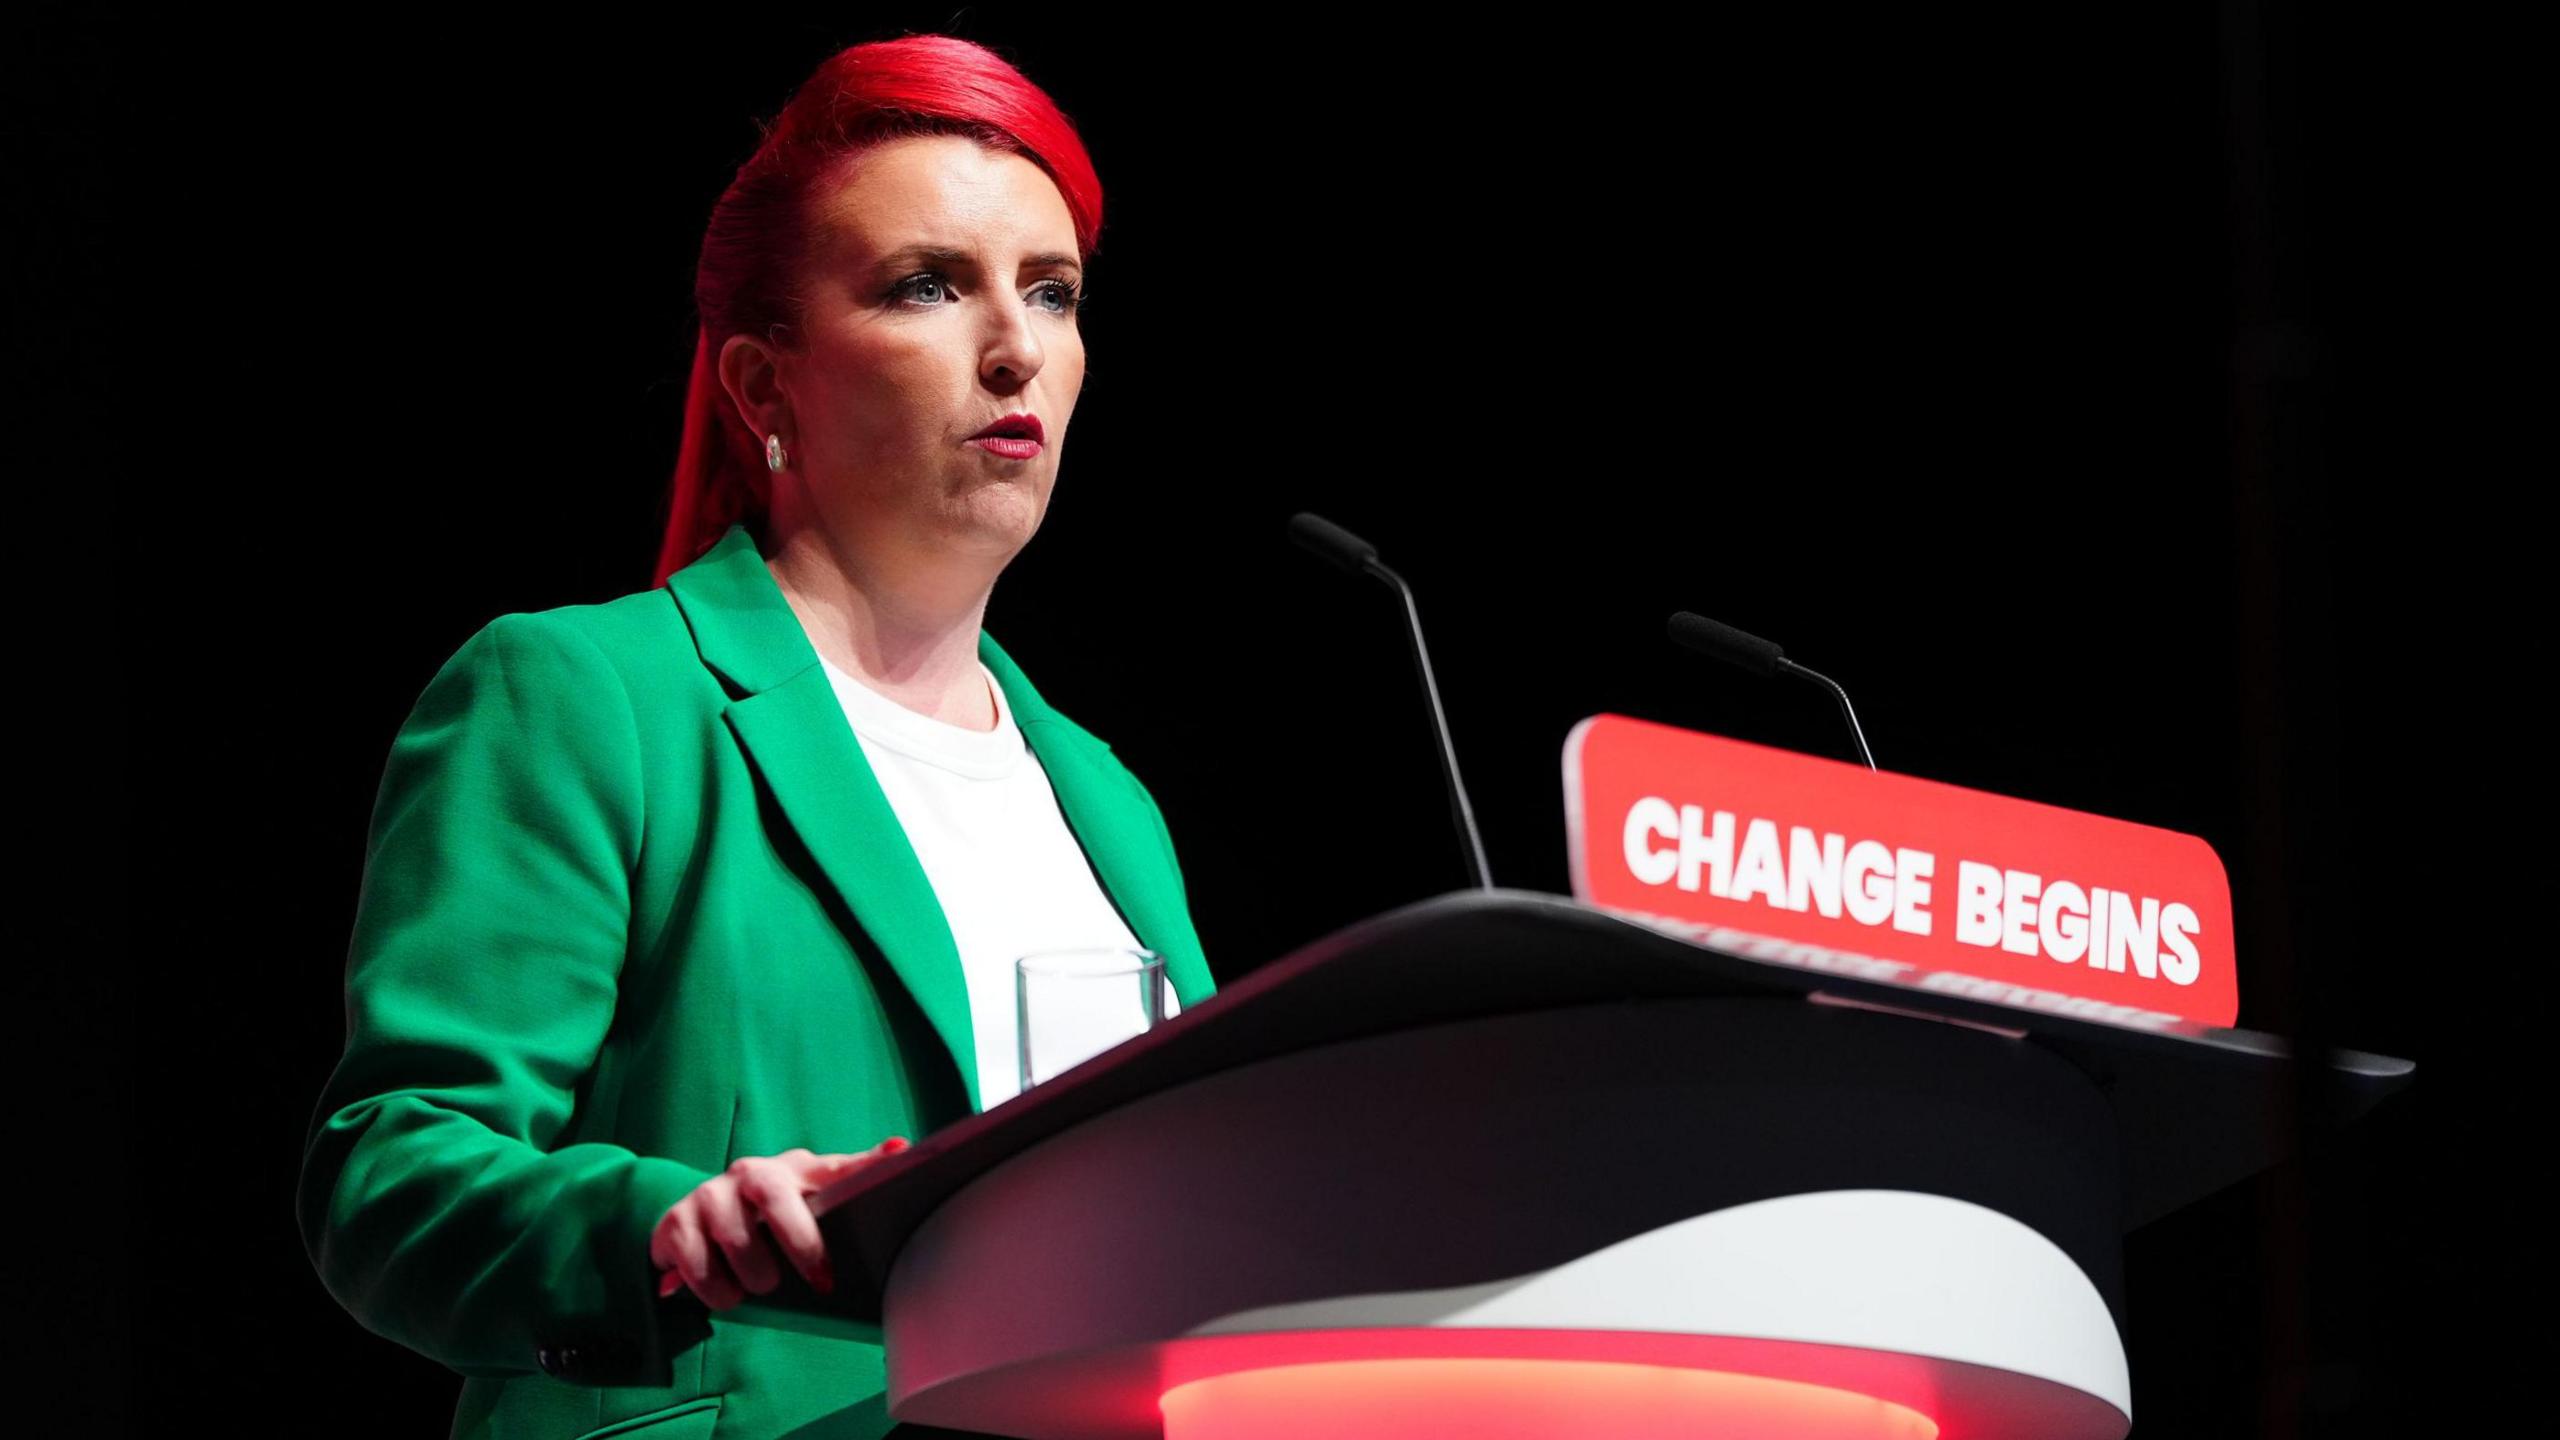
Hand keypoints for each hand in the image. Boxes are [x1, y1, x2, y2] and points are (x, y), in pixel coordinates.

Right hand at [650, 1138, 908, 1308]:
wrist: (693, 1217)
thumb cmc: (766, 1214)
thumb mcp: (804, 1202)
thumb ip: (846, 1185)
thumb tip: (900, 1146)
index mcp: (792, 1170)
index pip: (835, 1164)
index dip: (868, 1163)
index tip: (900, 1154)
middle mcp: (748, 1173)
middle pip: (776, 1199)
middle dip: (800, 1245)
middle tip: (818, 1281)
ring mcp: (709, 1195)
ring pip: (736, 1241)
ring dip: (753, 1278)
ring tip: (758, 1288)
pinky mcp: (675, 1224)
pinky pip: (697, 1267)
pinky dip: (716, 1291)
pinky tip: (724, 1291)